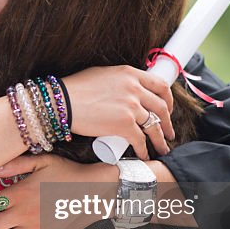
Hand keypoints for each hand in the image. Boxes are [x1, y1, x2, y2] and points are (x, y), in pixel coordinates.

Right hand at [60, 66, 174, 158]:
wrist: (61, 102)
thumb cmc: (76, 89)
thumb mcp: (103, 74)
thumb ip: (120, 81)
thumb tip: (128, 89)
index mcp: (130, 74)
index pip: (160, 85)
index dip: (168, 100)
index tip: (167, 109)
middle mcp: (134, 89)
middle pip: (161, 108)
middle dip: (167, 123)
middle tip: (168, 132)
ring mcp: (130, 107)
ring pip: (154, 126)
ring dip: (160, 140)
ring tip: (162, 148)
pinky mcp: (124, 125)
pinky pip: (140, 140)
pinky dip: (144, 150)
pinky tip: (144, 154)